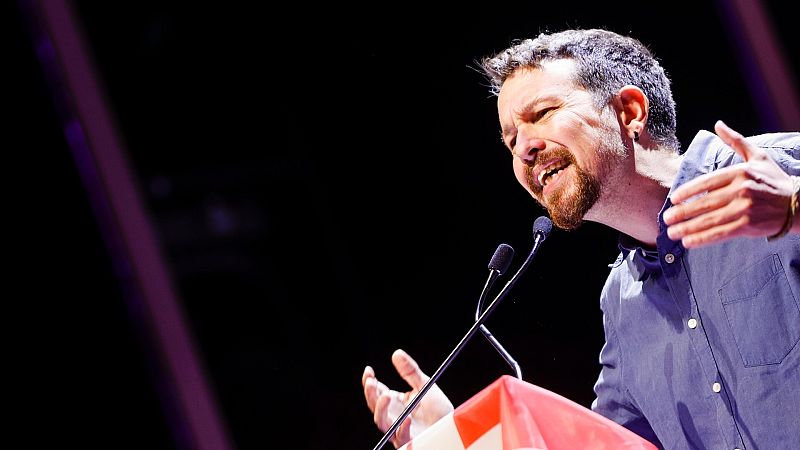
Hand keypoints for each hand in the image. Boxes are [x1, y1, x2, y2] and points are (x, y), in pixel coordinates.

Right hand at [362, 349, 453, 447]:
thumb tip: (396, 353)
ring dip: (381, 409)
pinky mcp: (409, 441)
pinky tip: (408, 418)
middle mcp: (394, 415)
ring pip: (382, 422)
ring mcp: (399, 429)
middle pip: (374, 406)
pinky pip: (401, 437)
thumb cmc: (438, 408)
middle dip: (370, 394)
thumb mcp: (425, 385)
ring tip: (386, 396)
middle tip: (372, 383)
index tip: (369, 370)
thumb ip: (410, 371)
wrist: (453, 426)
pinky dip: (402, 428)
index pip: (376, 391)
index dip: (369, 381)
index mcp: (395, 401)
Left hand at [663, 120, 795, 247]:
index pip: (707, 182)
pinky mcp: (748, 226)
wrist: (798, 204)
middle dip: (683, 212)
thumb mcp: (757, 156)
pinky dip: (703, 238)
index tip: (673, 199)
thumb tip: (718, 125)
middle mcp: (741, 190)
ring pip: (710, 220)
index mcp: (740, 172)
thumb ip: (736, 141)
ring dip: (688, 228)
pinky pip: (720, 233)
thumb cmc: (774, 180)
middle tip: (666, 219)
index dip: (688, 191)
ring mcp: (745, 209)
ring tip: (672, 233)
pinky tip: (689, 242)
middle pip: (705, 203)